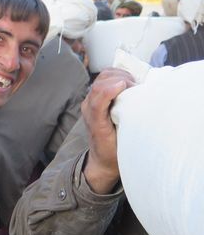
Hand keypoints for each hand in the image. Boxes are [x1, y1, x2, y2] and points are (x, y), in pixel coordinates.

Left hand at [81, 68, 134, 193]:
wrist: (102, 159)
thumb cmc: (115, 153)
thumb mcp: (124, 145)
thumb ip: (129, 129)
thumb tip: (146, 111)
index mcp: (96, 122)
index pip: (97, 100)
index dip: (110, 90)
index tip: (127, 86)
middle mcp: (89, 110)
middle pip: (99, 84)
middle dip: (120, 79)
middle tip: (137, 86)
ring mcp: (90, 103)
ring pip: (101, 79)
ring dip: (119, 76)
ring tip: (133, 84)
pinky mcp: (94, 99)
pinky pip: (103, 80)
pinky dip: (116, 75)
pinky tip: (128, 82)